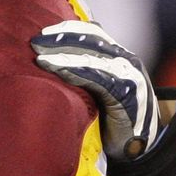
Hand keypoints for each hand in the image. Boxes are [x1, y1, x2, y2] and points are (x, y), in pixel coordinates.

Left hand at [31, 20, 160, 160]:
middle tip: (35, 43)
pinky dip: (76, 72)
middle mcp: (126, 60)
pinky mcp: (127, 94)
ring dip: (63, 56)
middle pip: (90, 41)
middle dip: (60, 40)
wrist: (140, 145)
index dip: (67, 30)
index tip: (42, 32)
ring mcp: (129, 76)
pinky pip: (98, 79)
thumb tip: (54, 57)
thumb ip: (87, 71)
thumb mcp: (101, 88)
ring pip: (92, 58)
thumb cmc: (114, 117)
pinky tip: (59, 70)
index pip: (92, 32)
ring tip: (41, 58)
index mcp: (119, 55)